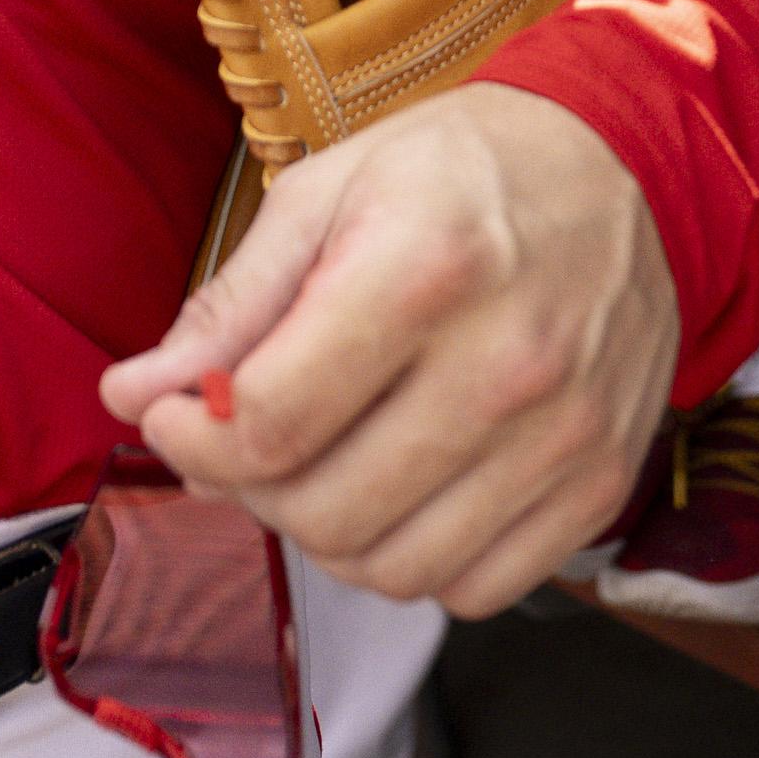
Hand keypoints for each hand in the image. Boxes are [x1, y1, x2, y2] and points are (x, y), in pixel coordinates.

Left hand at [102, 84, 675, 614]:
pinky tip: (401, 490)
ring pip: (394, 570)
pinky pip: (475, 588)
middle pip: (325, 511)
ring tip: (317, 464)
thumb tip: (133, 395)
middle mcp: (505, 363)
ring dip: (326, 536)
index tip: (172, 413)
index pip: (270, 420)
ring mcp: (564, 437)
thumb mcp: (328, 192)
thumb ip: (230, 304)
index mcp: (423, 268)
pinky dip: (415, 561)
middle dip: (249, 488)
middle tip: (242, 439)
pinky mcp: (600, 485)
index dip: (190, 435)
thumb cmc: (461, 172)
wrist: (624, 169)